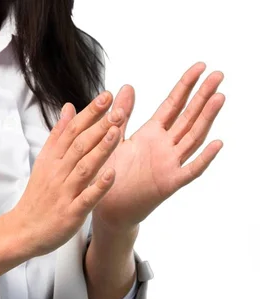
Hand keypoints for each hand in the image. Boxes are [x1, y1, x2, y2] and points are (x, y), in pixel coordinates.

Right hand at [9, 91, 123, 257]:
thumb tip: (69, 107)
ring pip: (84, 167)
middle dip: (99, 126)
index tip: (107, 96)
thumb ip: (58, 135)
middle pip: (79, 145)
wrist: (22, 230)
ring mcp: (64, 193)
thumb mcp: (44, 161)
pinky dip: (99, 186)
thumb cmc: (38, 197)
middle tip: (118, 108)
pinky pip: (86, 198)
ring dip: (100, 149)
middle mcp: (58, 173)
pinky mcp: (71, 213)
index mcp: (52, 159)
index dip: (90, 113)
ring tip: (116, 131)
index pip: (72, 130)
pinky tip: (112, 174)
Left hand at [92, 62, 225, 231]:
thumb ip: (122, 114)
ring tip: (219, 98)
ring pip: (192, 138)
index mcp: (151, 134)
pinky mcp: (168, 183)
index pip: (173, 105)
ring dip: (206, 119)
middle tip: (218, 74)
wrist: (105, 206)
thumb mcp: (114, 139)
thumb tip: (127, 86)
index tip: (200, 67)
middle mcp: (164, 146)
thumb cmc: (109, 174)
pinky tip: (217, 143)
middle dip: (203, 96)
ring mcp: (169, 164)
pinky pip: (189, 170)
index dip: (186, 86)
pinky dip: (204, 158)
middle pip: (188, 117)